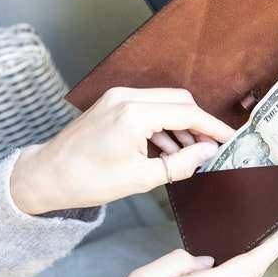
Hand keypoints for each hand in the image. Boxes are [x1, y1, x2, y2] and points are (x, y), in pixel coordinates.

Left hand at [10, 87, 233, 214]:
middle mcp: (127, 97)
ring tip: (189, 154)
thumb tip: (207, 153)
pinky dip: (163, 124)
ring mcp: (118, 97)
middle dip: (199, 123)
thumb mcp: (140, 178)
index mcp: (134, 114)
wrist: (47, 175)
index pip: (187, 113)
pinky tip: (168, 148)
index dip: (213, 127)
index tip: (230, 139)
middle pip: (180, 100)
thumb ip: (181, 164)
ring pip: (165, 102)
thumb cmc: (87, 180)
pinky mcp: (113, 102)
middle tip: (211, 147)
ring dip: (181, 125)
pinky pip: (149, 106)